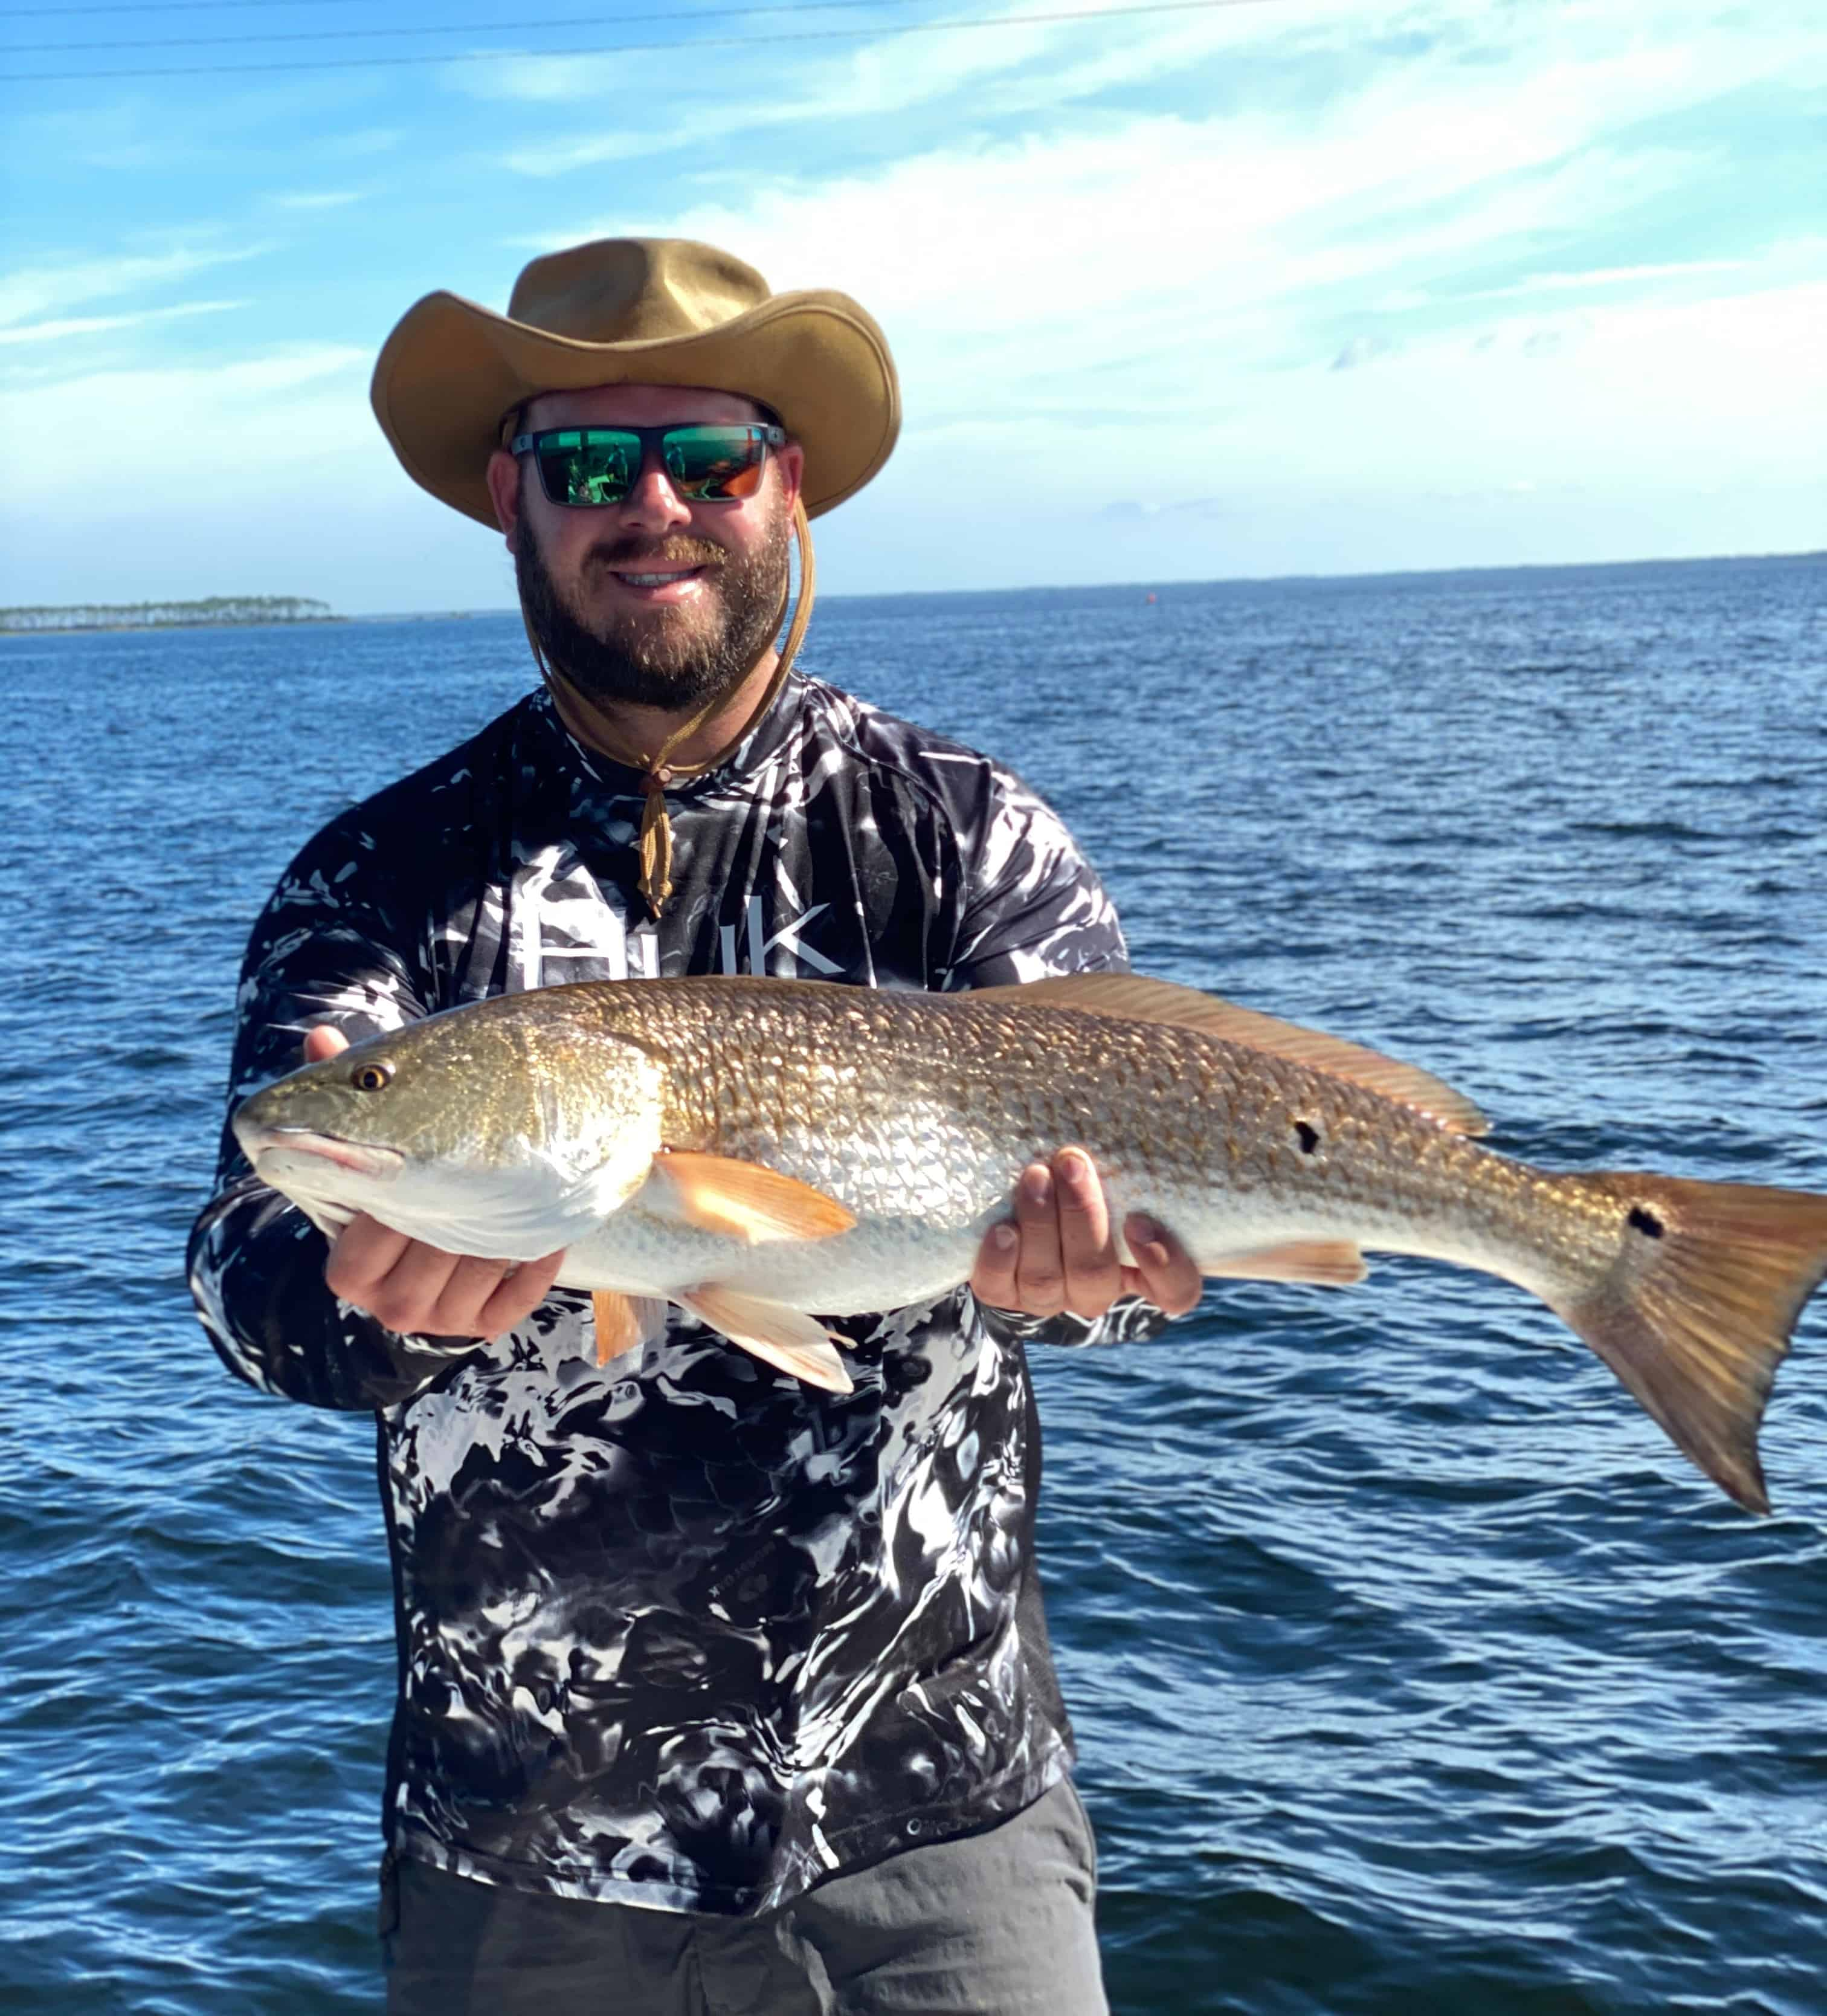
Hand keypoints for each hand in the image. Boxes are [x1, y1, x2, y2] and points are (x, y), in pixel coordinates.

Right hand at [300, 1025, 566, 1339]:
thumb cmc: (403, 1183)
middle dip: (451, 1218)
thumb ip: (343, 1096)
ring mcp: (439, 1320)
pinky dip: (532, 1270)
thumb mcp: (372, 1145)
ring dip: (498, 1234)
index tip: (418, 1169)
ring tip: (515, 1192)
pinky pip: (512, 1304)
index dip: (387, 1215)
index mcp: (349, 1269)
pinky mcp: (483, 1326)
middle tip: (476, 1175)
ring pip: (471, 1279)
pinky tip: (546, 1236)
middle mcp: (390, 1306)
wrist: (445, 1231)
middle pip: (420, 1268)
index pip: (356, 1258)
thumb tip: (321, 1037)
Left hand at [969, 1146, 1202, 1321]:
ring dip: (1041, 1225)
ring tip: (1034, 1177)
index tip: (1139, 1220)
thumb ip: (1135, 1149)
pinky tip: (1002, 1229)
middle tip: (1073, 1163)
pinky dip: (999, 1260)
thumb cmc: (1083, 1169)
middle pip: (1095, 1276)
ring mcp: (1048, 1295)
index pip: (1175, 1290)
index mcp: (1139, 1266)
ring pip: (1047, 1279)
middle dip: (1082, 1217)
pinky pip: (999, 1289)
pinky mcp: (1002, 1291)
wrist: (1021, 1189)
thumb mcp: (1118, 1163)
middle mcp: (1094, 1288)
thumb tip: (1168, 1075)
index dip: (1165, 1266)